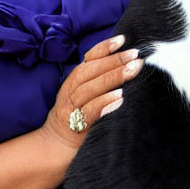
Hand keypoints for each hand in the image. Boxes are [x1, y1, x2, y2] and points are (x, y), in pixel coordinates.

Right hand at [40, 34, 140, 156]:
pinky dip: (104, 103)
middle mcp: (70, 91)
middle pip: (90, 71)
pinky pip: (89, 112)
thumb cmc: (77, 120)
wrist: (54, 149)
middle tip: (135, 55)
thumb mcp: (85, 97)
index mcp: (73, 82)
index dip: (103, 48)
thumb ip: (99, 82)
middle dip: (113, 61)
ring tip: (132, 70)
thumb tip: (127, 66)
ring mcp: (70, 108)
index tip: (122, 39)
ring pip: (90, 88)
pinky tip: (120, 97)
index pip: (88, 59)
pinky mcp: (73, 126)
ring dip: (112, 78)